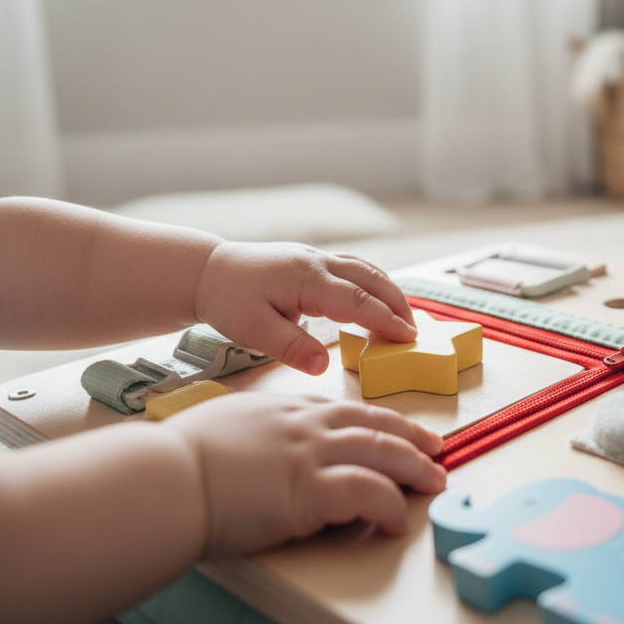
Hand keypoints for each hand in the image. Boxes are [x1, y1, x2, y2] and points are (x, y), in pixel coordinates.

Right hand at [165, 393, 445, 557]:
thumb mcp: (221, 425)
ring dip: (415, 469)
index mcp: (283, 408)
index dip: (377, 420)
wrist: (164, 478)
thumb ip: (250, 429)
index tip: (395, 429)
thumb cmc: (176, 460)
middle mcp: (304, 424)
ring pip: (384, 452)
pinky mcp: (312, 489)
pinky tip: (394, 519)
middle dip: (411, 437)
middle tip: (435, 448)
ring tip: (432, 483)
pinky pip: (370, 492)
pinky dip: (389, 505)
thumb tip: (252, 445)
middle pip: (375, 425)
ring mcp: (311, 453)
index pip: (344, 410)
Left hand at [193, 242, 416, 374]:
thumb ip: (290, 346)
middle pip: (371, 279)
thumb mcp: (252, 330)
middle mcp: (317, 262)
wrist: (208, 271)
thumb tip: (322, 365)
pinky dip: (373, 282)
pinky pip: (353, 268)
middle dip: (398, 303)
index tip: (408, 338)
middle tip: (415, 330)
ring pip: (365, 269)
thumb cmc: (228, 299)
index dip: (386, 320)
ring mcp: (316, 258)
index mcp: (307, 278)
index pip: (358, 301)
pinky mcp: (313, 261)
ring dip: (389, 290)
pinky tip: (378, 298)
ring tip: (404, 316)